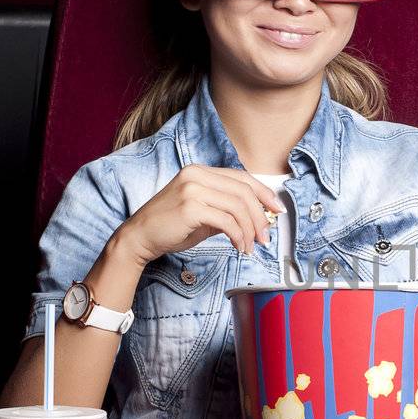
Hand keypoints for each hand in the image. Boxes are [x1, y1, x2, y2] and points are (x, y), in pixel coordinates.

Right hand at [115, 164, 286, 263]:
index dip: (264, 193)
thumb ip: (227, 209)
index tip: (276, 210)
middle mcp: (197, 175)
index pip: (242, 178)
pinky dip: (239, 236)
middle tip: (265, 237)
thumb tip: (259, 216)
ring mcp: (193, 189)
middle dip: (260, 216)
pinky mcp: (191, 207)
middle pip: (244, 192)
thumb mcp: (203, 212)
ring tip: (251, 246)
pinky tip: (239, 247)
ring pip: (238, 207)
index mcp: (201, 171)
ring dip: (251, 230)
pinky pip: (227, 221)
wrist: (140, 236)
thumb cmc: (171, 226)